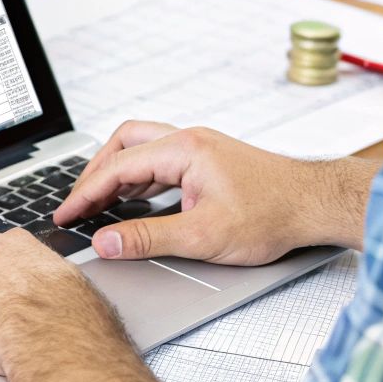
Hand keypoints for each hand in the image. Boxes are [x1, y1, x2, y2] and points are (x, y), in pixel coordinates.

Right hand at [54, 121, 372, 263]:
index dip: (86, 193)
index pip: (118, 167)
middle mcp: (190, 140)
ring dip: (118, 174)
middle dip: (96, 173)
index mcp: (184, 149)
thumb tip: (107, 241)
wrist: (315, 205)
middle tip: (78, 204)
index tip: (66, 215)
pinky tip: (137, 201)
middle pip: (124, 143)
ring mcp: (201, 148)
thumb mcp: (203, 235)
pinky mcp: (210, 161)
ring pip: (143, 150)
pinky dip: (140, 178)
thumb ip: (148, 238)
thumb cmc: (273, 215)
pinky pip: (162, 160)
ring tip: (99, 204)